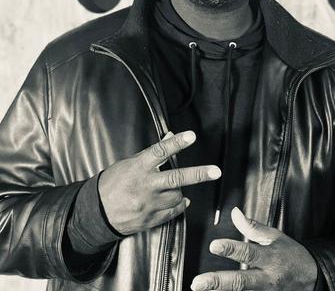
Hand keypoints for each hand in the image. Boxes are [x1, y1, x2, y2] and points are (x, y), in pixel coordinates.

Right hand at [98, 131, 220, 234]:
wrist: (96, 213)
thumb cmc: (113, 182)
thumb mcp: (129, 163)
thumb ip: (152, 153)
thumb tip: (171, 135)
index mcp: (138, 167)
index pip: (160, 151)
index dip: (177, 143)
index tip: (191, 136)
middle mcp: (144, 186)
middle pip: (175, 179)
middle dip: (198, 174)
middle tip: (216, 171)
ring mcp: (148, 205)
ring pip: (177, 196)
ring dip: (180, 190)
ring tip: (171, 187)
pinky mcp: (150, 220)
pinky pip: (174, 212)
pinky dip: (179, 205)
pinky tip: (179, 200)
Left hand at [191, 208, 317, 290]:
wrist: (312, 278)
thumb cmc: (290, 254)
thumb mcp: (275, 236)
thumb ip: (252, 227)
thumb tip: (234, 212)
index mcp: (270, 259)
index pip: (248, 253)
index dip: (230, 249)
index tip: (214, 245)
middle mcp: (267, 280)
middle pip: (240, 282)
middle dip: (218, 282)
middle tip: (197, 283)